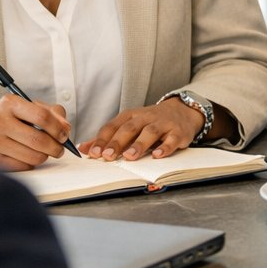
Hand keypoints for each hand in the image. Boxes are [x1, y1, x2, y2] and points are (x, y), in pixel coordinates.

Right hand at [0, 95, 71, 170]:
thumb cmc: (3, 119)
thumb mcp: (23, 107)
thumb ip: (50, 111)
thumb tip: (65, 127)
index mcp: (8, 104)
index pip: (42, 116)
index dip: (58, 128)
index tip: (64, 134)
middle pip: (39, 139)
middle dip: (56, 147)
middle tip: (59, 148)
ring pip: (33, 156)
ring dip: (44, 156)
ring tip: (43, 152)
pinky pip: (22, 166)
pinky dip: (30, 163)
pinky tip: (27, 156)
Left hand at [80, 97, 203, 159]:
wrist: (182, 111)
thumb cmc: (151, 121)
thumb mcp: (129, 124)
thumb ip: (107, 137)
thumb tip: (83, 148)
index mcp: (131, 116)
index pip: (113, 126)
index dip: (103, 139)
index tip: (93, 153)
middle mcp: (146, 118)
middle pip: (130, 128)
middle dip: (118, 142)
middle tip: (108, 155)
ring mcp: (163, 124)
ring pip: (150, 132)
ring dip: (139, 144)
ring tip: (130, 156)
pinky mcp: (178, 132)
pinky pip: (171, 139)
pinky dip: (165, 147)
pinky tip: (158, 155)